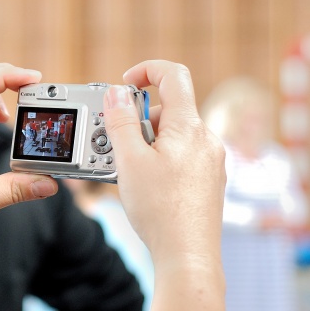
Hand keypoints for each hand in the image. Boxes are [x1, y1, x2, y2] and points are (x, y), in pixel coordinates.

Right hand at [102, 60, 225, 309]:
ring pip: (171, 135)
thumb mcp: (129, 160)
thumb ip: (120, 120)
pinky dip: (158, 159)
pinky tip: (144, 183)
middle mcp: (205, 139)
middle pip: (167, 110)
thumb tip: (116, 92)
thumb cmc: (159, 210)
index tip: (125, 83)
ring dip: (145, 142)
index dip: (146, 71)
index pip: (174, 76)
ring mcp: (210, 160)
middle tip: (114, 143)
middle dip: (137, 120)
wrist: (187, 254)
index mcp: (189, 127)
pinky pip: (179, 155)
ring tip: (126, 169)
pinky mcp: (207, 179)